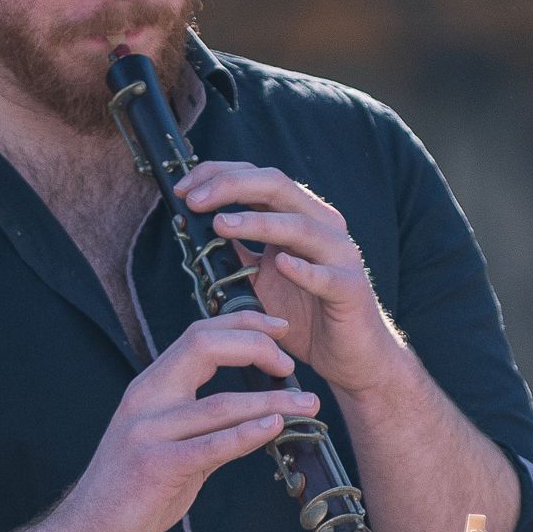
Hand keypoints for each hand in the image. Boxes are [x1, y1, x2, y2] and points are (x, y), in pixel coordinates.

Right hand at [37, 312, 326, 531]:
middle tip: (292, 365)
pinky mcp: (154, 467)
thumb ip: (209, 424)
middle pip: (203, 346)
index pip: (199, 335)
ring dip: (272, 401)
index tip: (280, 328)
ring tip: (309, 405)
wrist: (89, 531)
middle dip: (255, 346)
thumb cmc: (135, 488)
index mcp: (152, 387)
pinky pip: (210, 445)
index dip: (243, 324)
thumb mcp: (174, 443)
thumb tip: (261, 414)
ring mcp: (147, 432)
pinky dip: (247, 433)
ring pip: (220, 403)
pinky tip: (275, 426)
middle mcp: (146, 399)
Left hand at [177, 160, 411, 395]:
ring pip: (300, 226)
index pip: (260, 179)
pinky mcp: (350, 289)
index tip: (182, 188)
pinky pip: (326, 276)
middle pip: (278, 186)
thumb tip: (194, 232)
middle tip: (194, 199)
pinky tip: (280, 265)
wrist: (350, 356)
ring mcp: (340, 256)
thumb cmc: (305, 315)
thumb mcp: (260, 279)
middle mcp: (322, 227)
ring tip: (222, 225)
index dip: (220, 175)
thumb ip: (235, 254)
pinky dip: (303, 269)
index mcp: (300, 217)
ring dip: (258, 222)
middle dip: (232, 186)